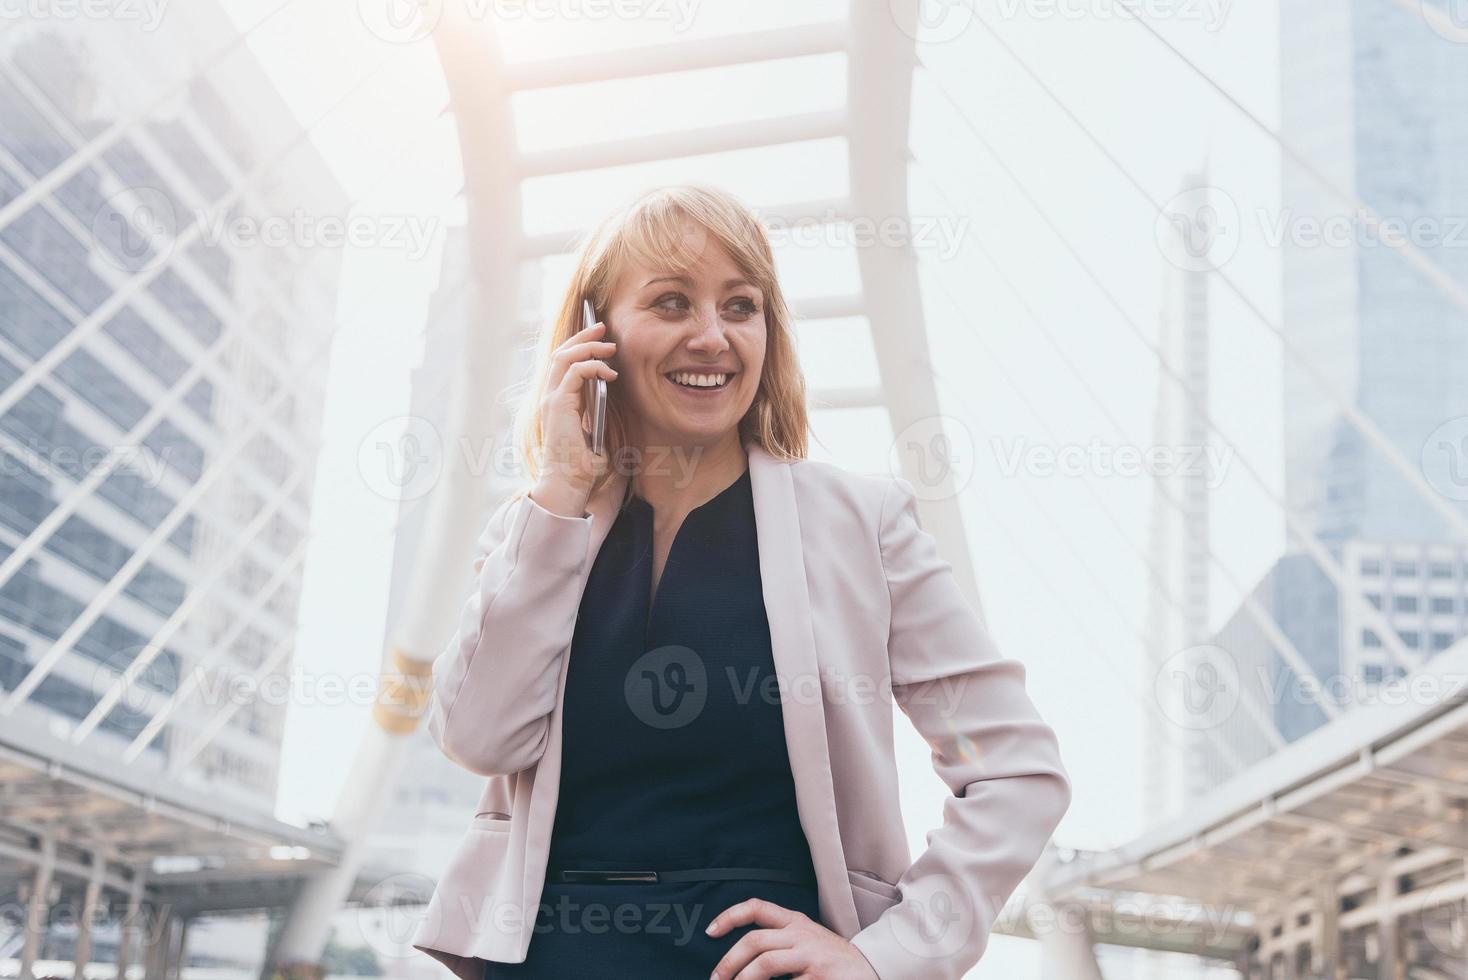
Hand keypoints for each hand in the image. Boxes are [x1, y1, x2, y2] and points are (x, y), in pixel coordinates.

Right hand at [533, 318, 618, 515]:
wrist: (568, 484)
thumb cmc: (582, 465)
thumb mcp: (594, 432)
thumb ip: (597, 413)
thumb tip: (611, 398)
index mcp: (558, 402)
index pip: (563, 364)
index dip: (579, 347)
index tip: (600, 339)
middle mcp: (550, 397)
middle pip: (561, 353)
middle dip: (583, 337)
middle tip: (602, 327)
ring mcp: (552, 400)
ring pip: (564, 357)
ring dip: (588, 346)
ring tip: (609, 345)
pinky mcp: (558, 405)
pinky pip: (575, 372)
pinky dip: (592, 366)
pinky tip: (609, 372)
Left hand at [706, 898, 878, 979]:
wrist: (873, 969)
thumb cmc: (832, 959)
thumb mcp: (806, 940)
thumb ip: (778, 940)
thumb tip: (738, 959)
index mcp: (795, 922)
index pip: (757, 908)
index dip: (730, 916)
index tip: (710, 932)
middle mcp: (801, 935)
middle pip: (754, 941)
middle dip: (729, 962)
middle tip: (716, 979)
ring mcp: (812, 956)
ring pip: (765, 963)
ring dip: (744, 979)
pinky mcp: (820, 977)